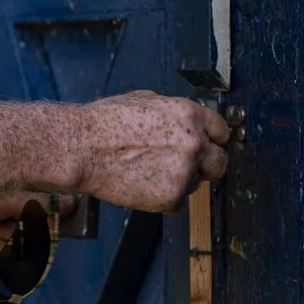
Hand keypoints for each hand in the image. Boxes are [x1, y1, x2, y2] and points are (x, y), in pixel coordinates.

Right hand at [75, 91, 229, 212]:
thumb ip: (173, 114)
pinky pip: (177, 202)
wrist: (82, 148)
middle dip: (205, 166)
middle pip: (219, 163)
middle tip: (185, 167)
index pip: (221, 131)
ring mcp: (184, 173)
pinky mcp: (171, 198)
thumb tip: (183, 122)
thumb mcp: (145, 100)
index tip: (206, 147)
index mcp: (190, 115)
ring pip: (195, 184)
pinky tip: (141, 184)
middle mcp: (194, 144)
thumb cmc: (105, 123)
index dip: (211, 140)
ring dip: (178, 181)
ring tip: (147, 171)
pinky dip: (163, 198)